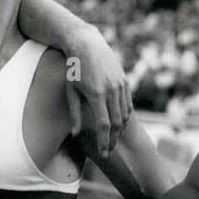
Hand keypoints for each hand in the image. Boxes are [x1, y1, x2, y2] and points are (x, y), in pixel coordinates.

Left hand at [65, 34, 131, 155]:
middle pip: (117, 123)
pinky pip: (128, 104)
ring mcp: (120, 85)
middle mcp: (111, 90)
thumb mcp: (70, 91)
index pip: (103, 125)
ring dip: (120, 130)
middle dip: (114, 140)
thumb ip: (74, 113)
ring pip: (125, 114)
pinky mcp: (124, 81)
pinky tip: (119, 125)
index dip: (104, 141)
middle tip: (109, 151)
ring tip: (113, 139)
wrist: (87, 44)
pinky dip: (125, 117)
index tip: (103, 153)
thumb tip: (75, 134)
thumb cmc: (74, 69)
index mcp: (96, 94)